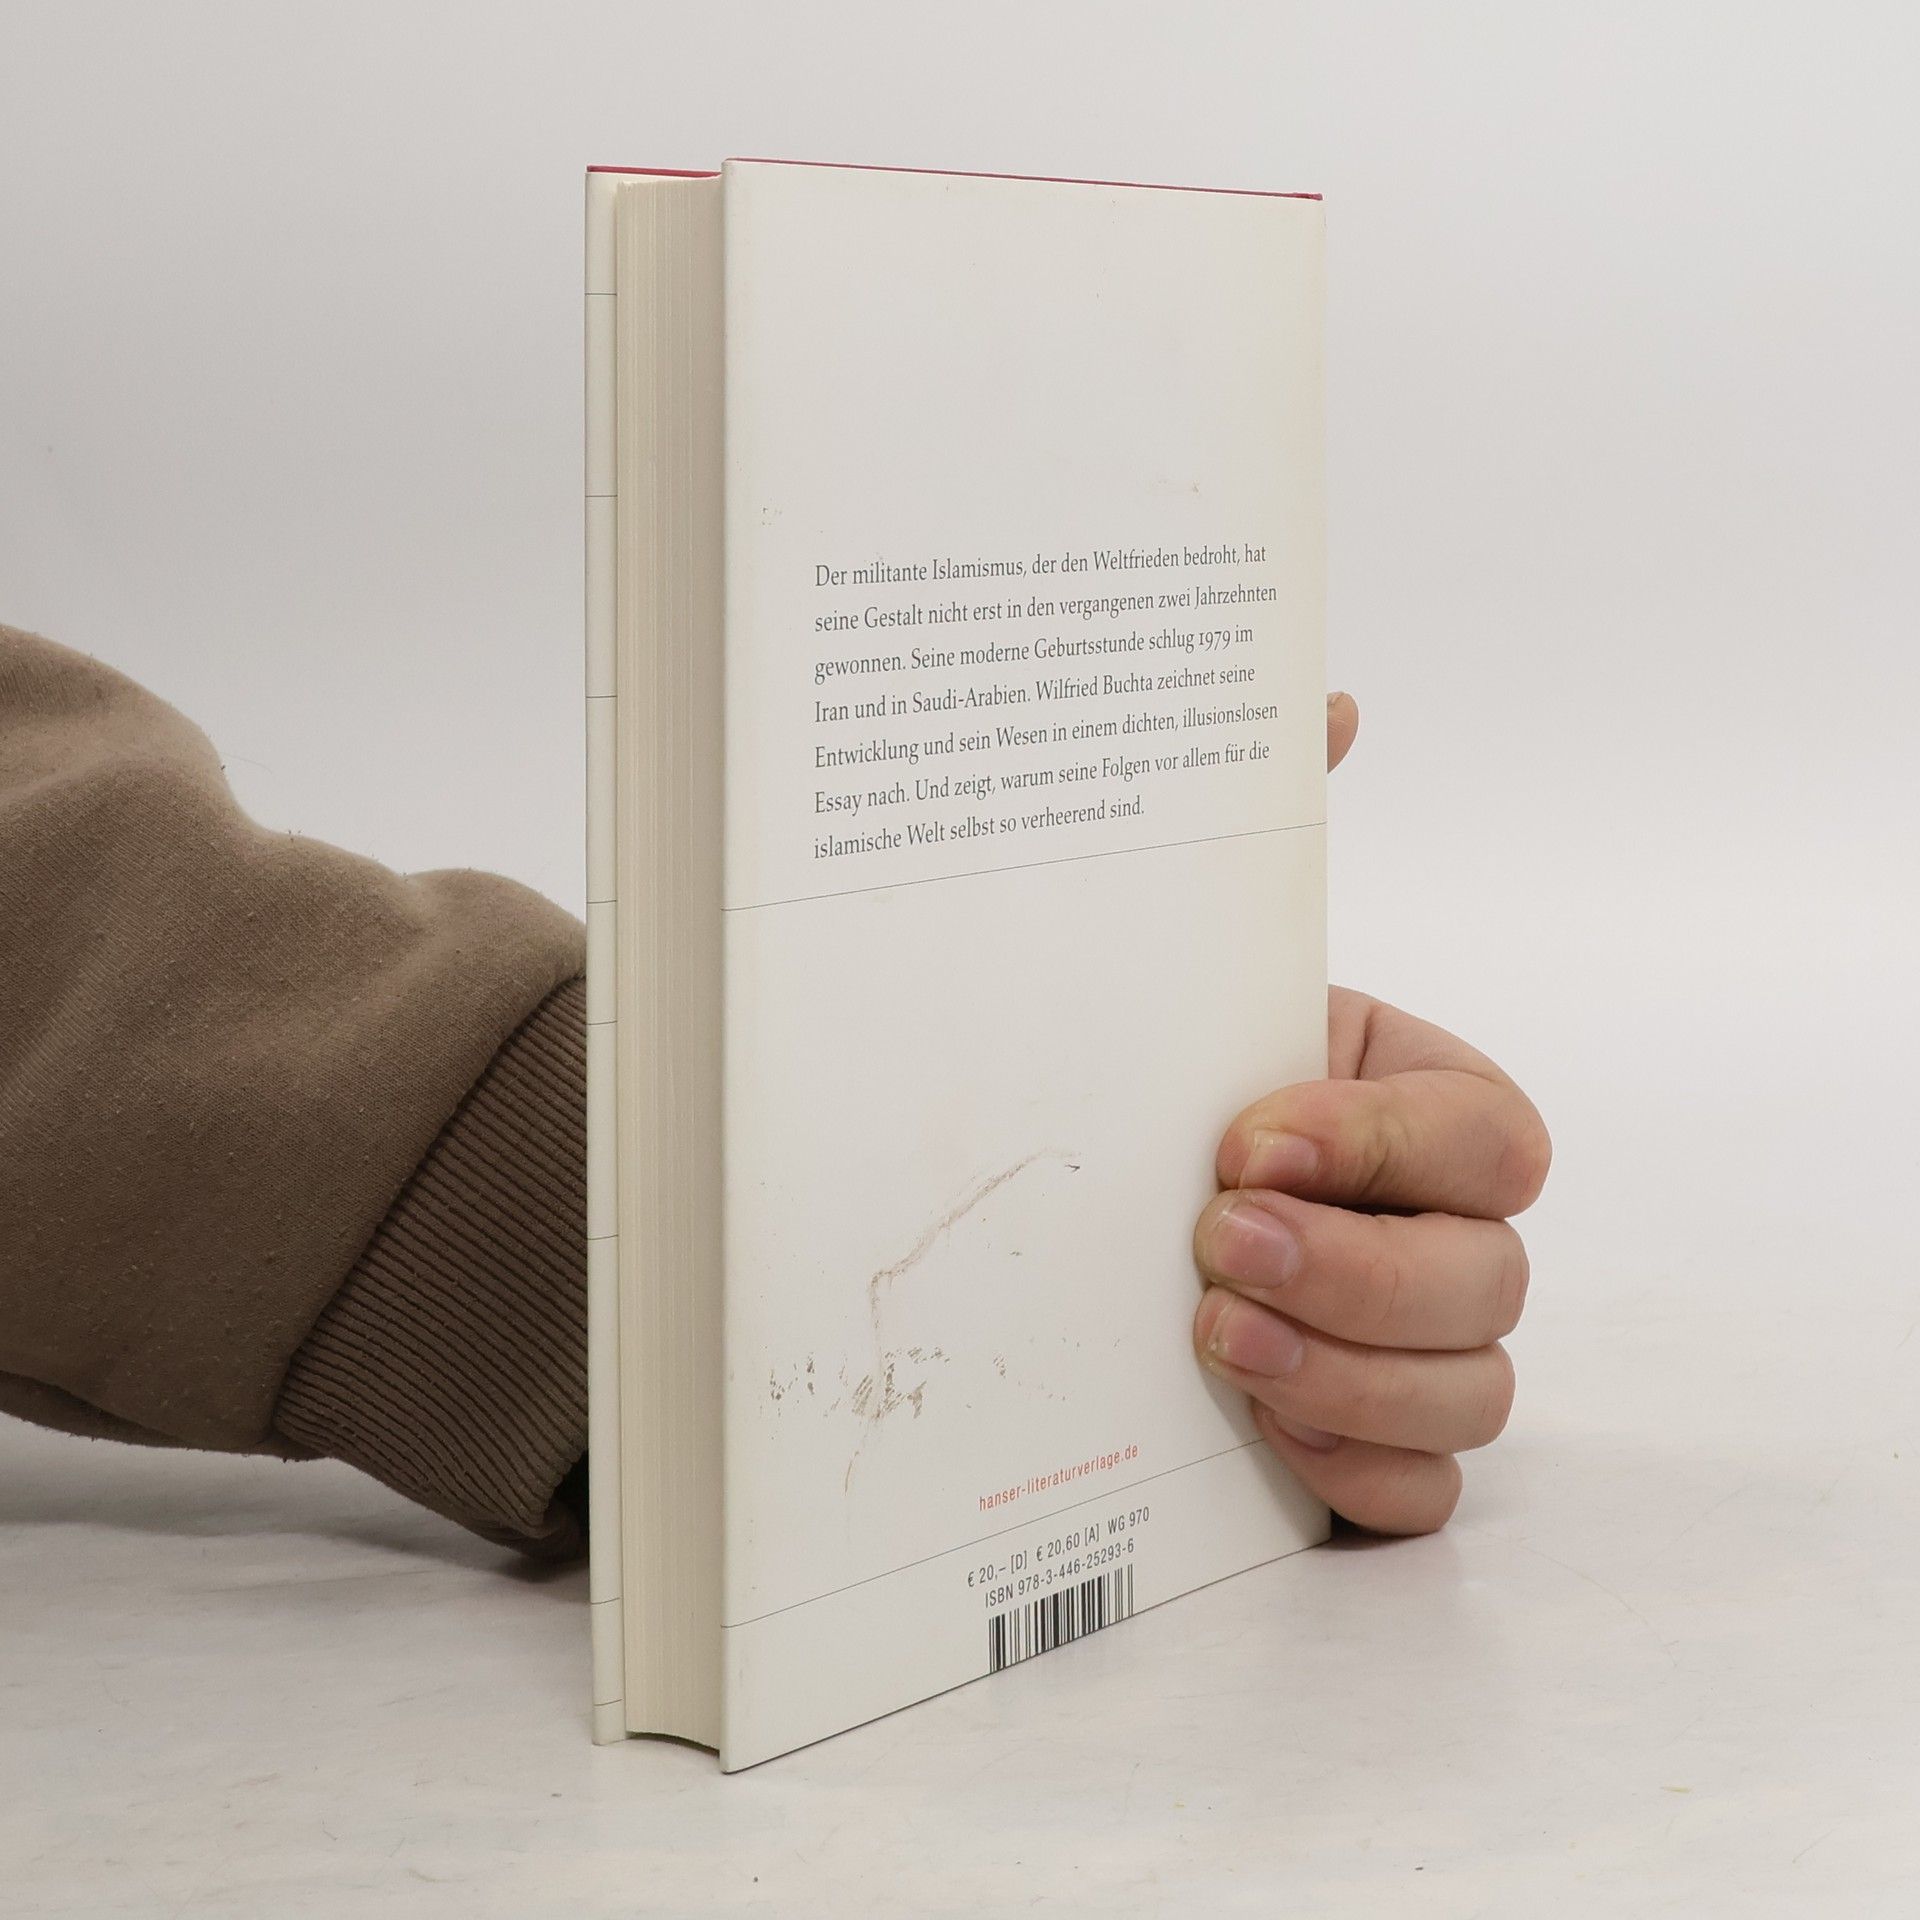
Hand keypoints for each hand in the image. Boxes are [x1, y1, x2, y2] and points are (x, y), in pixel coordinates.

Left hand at [1188, 694, 1550, 1532]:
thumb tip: (1327, 695)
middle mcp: (1440, 1228)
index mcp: (1421, 1106)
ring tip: (1209, 1337)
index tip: (1242, 1138)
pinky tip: (1256, 1433)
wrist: (1082, 1197)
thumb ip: (1266, 829)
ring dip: (1350, 1373)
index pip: (1492, 1135)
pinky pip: (1420, 1494)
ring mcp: (1412, 1346)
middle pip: (1494, 1278)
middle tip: (1213, 1243)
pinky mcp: (1363, 1446)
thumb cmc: (1157, 1072)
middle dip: (1358, 1268)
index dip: (1388, 1144)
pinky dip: (1357, 1469)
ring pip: (1475, 1392)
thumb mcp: (1192, 958)